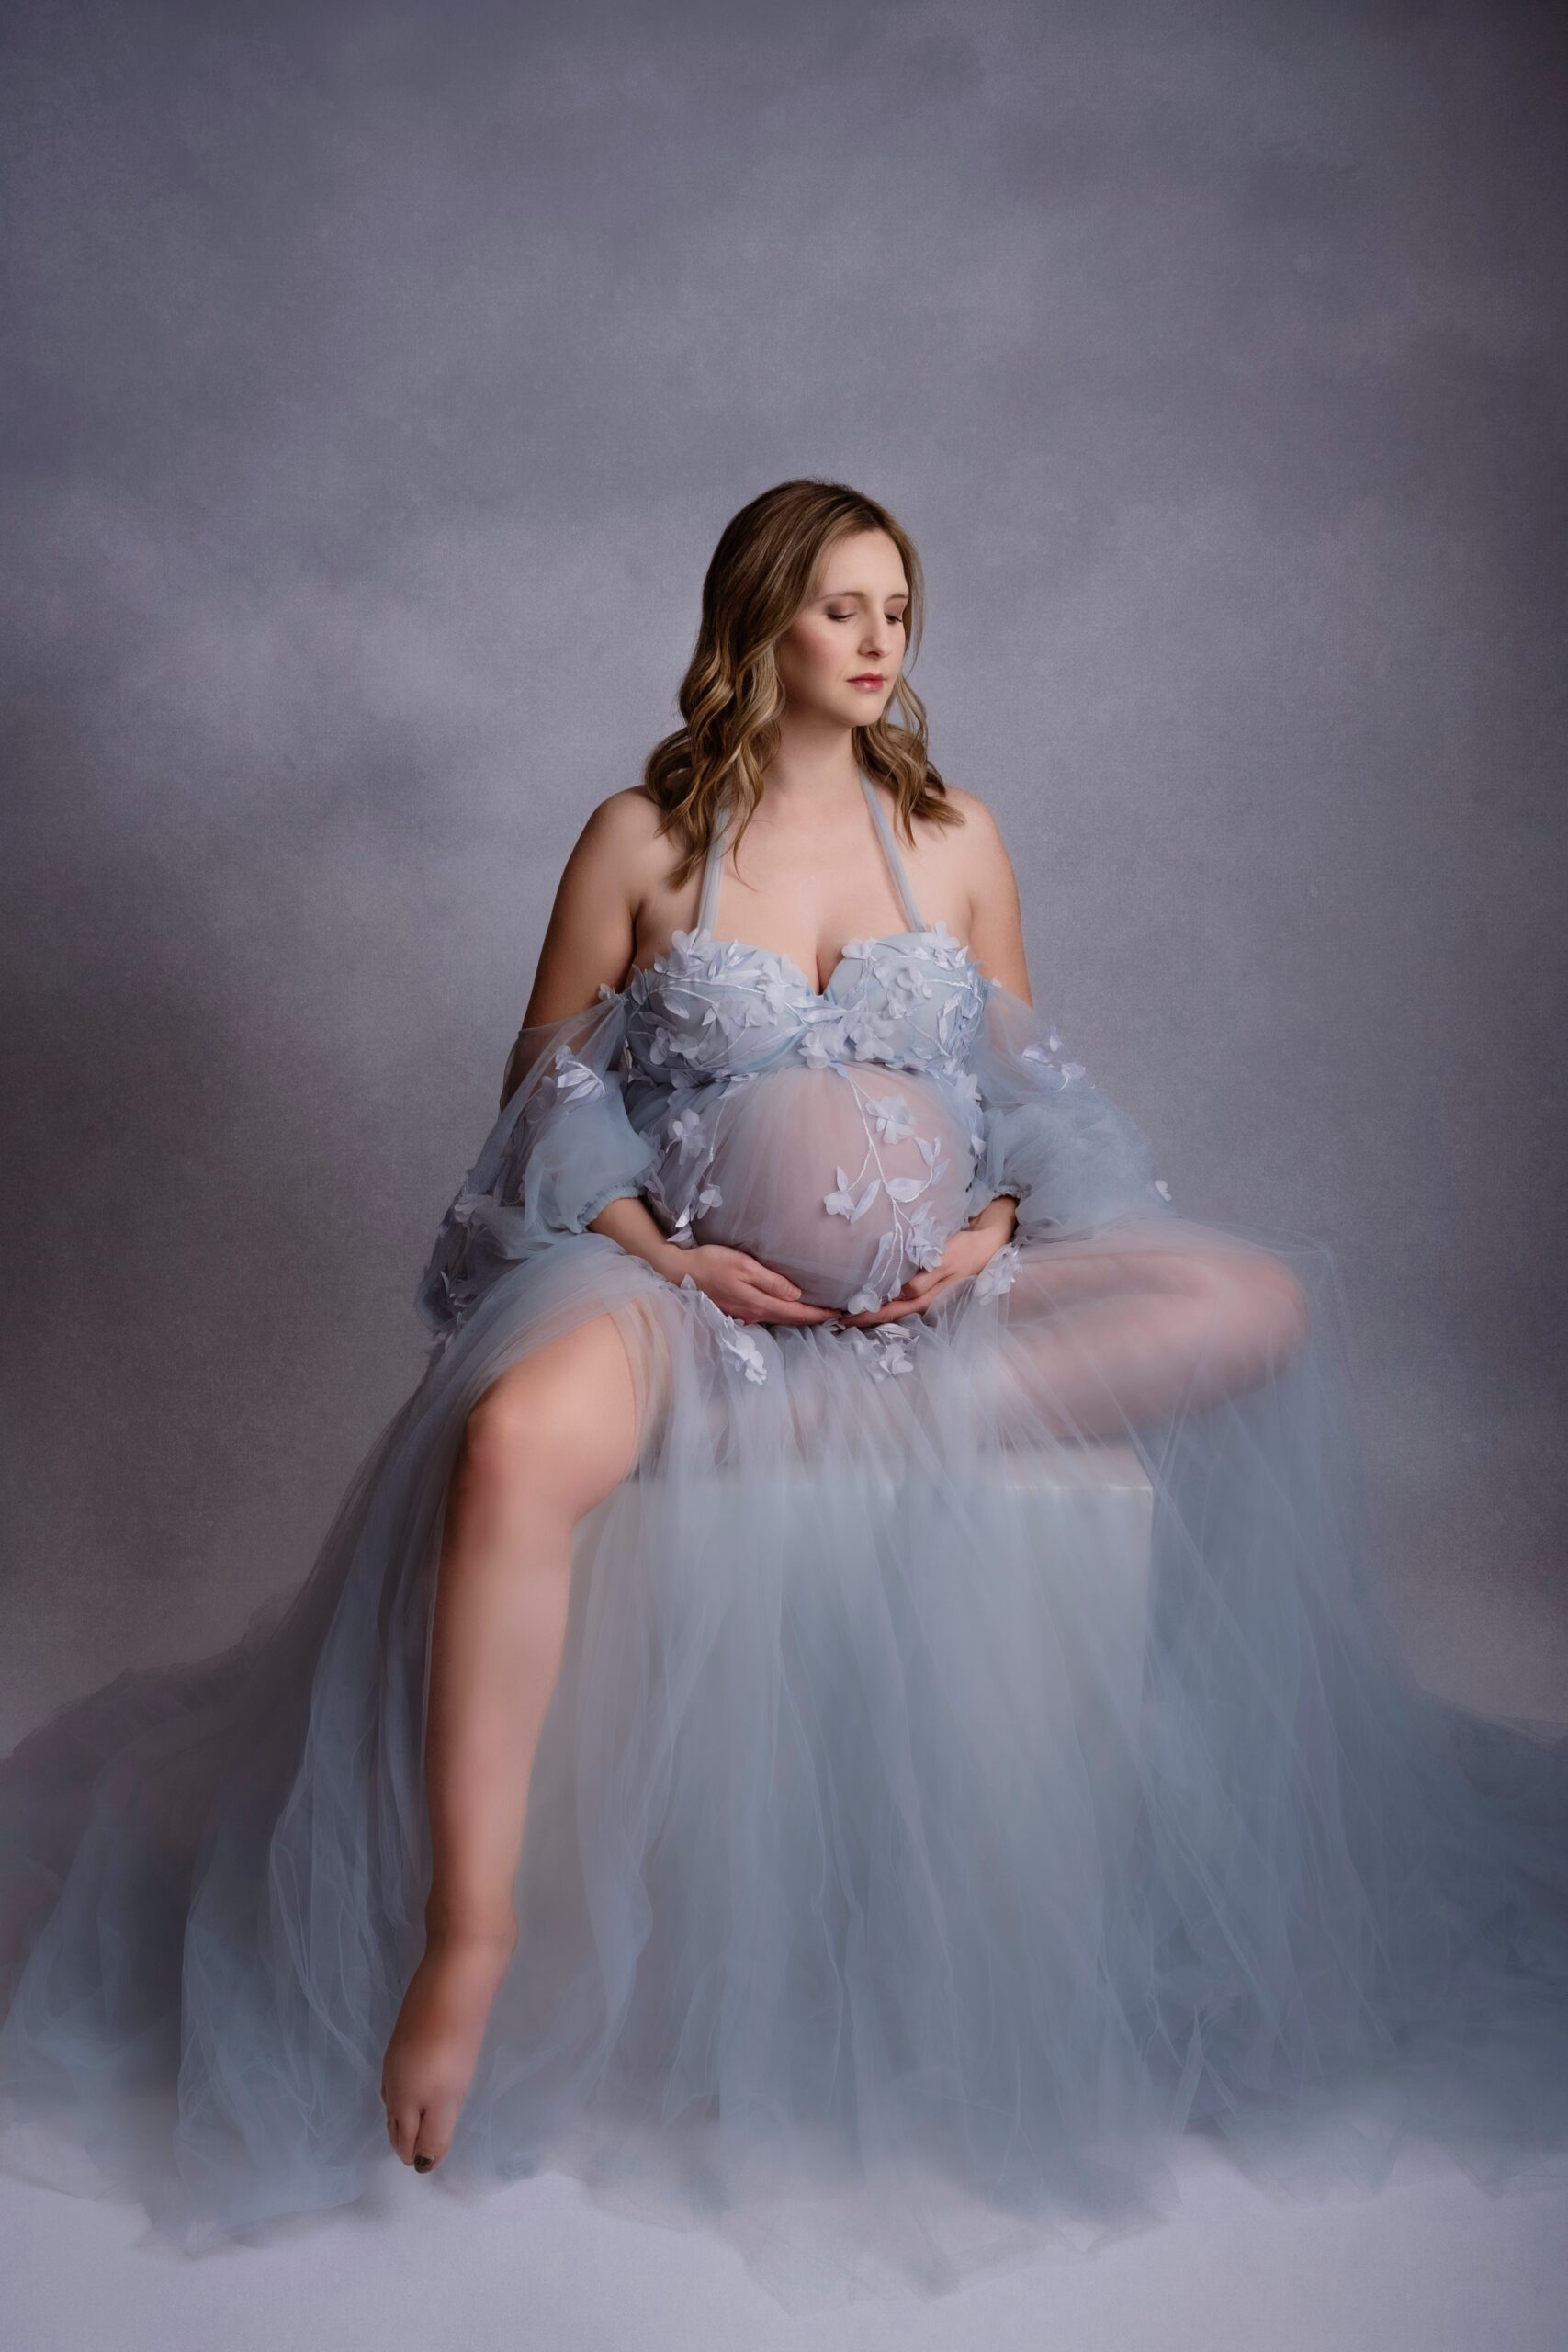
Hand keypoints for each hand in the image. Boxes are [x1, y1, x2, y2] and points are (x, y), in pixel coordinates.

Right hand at [666, 1242, 837, 1325]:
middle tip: (837, 1314)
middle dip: (814, 1318)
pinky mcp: (737, 1310)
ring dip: (800, 1317)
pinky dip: (783, 1313)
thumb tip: (797, 1295)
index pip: (798, 1314)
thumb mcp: (744, 1266)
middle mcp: (754, 1314)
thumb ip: (771, 1282)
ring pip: (779, 1319)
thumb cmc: (711, 1262)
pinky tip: (789, 1307)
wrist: (679, 1270)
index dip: (820, 1314)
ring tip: (818, 1311)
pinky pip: (767, 1314)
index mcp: (759, 1304)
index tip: (841, 1313)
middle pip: (791, 1320)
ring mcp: (745, 1314)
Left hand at [836, 1208, 1016, 1327]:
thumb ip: (923, 1278)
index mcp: (923, 1299)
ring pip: (890, 1307)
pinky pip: (898, 1296)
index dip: (863, 1317)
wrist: (988, 1243)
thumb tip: (900, 1293)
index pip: (886, 1313)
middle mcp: (921, 1301)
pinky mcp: (924, 1285)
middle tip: (831, 1318)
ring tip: (844, 1309)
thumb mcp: (944, 1261)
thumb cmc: (965, 1250)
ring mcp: (923, 1295)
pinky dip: (881, 1298)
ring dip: (869, 1309)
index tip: (838, 1319)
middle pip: (884, 1314)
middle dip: (860, 1317)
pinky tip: (870, 1294)